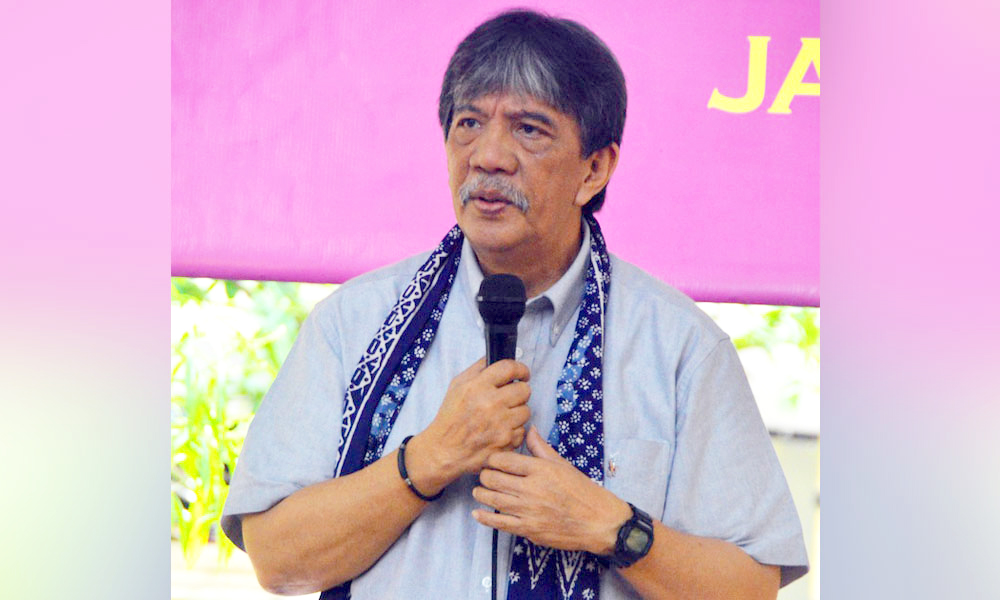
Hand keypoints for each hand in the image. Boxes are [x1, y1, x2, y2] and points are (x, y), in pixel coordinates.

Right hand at [410, 358, 530, 489]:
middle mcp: (490, 403)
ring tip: (504, 416)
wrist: (443, 450)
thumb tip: (495, 357)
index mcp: (477, 386)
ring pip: (526, 411)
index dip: (521, 369)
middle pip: (524, 390)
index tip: (522, 374)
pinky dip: (513, 432)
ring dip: (517, 413)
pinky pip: (521, 431)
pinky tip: (500, 431)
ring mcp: (500, 424)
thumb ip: (478, 369)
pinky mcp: (505, 442)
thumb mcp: (457, 386)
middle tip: (512, 397)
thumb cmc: (450, 418)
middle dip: (520, 392)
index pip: (510, 368)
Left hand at [471, 426, 631, 554]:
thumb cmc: (582, 491)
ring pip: (494, 500)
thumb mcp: (563, 465)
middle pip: (494, 479)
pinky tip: (477, 513)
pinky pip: (500, 523)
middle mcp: (532, 489)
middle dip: (484, 476)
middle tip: (483, 475)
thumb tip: (529, 429)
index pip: (504, 460)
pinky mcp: (529, 529)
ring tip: (478, 491)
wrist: (598, 522)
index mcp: (540, 470)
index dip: (492, 459)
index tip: (490, 460)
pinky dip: (485, 518)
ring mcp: (529, 511)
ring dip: (481, 494)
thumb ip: (542, 448)